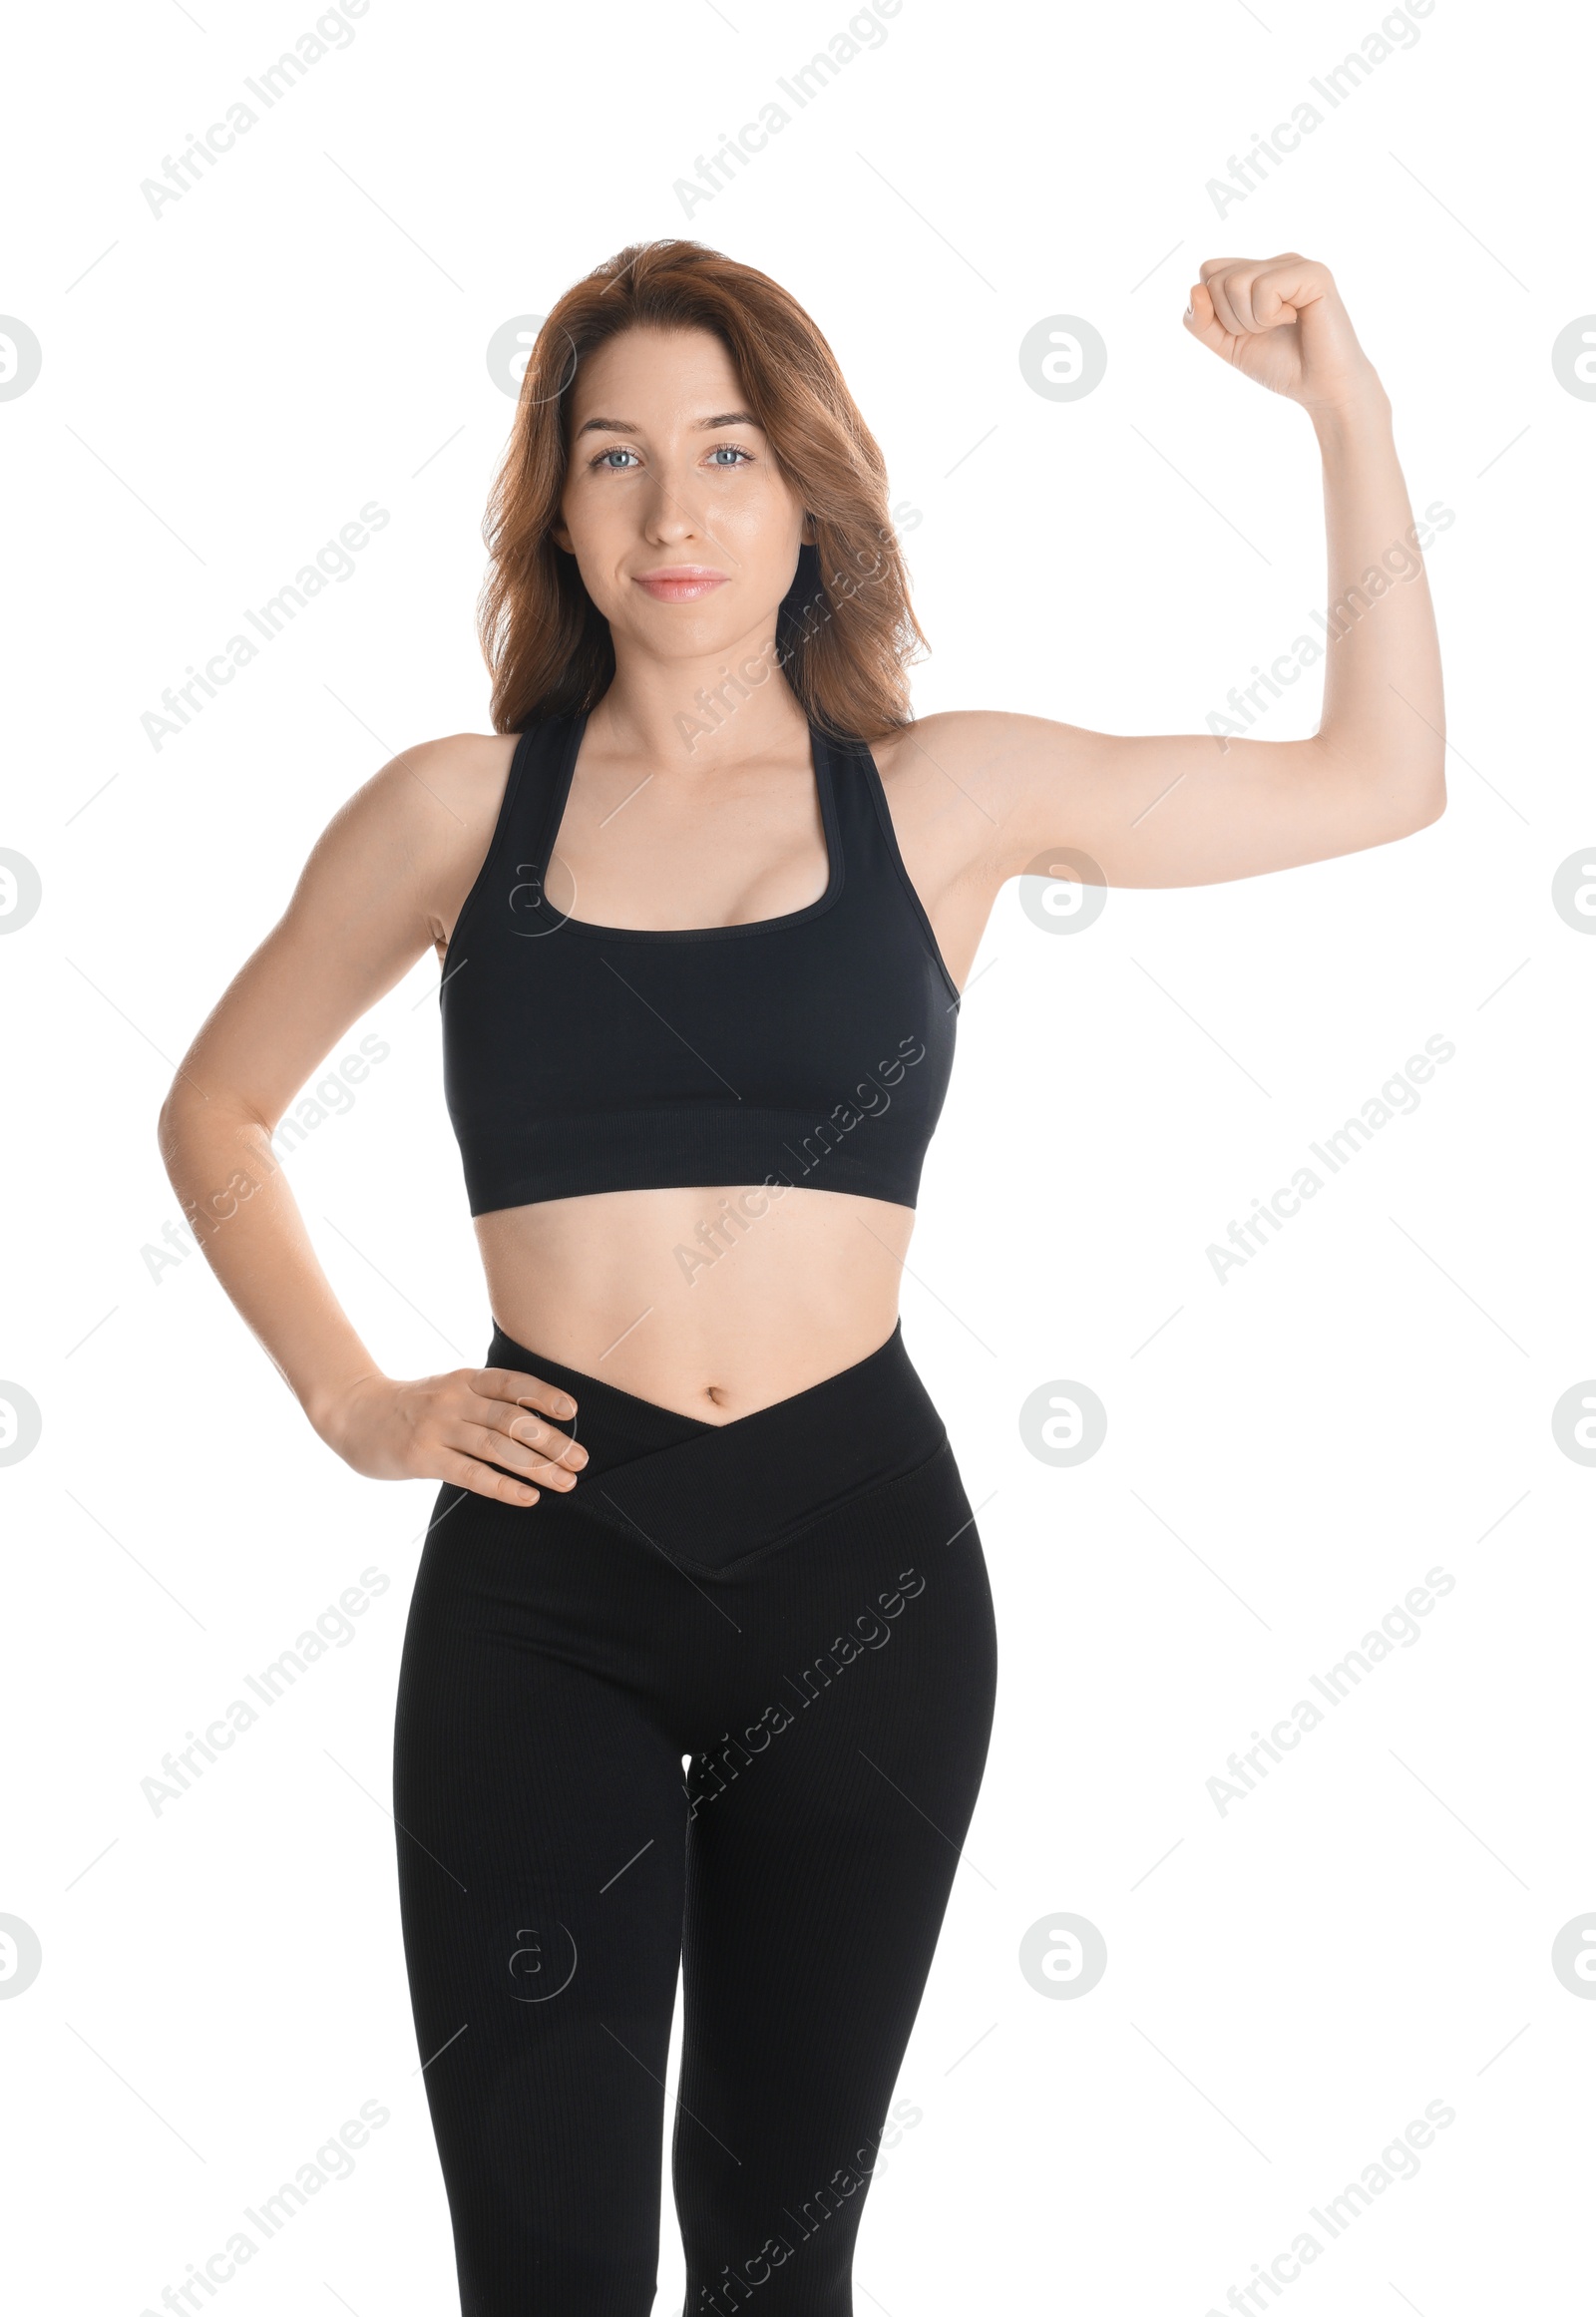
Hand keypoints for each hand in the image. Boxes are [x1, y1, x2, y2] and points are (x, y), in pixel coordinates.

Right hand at [316, 1363, 587, 1505]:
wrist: (354, 1414)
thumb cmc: (411, 1406)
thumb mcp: (448, 1390)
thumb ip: (484, 1400)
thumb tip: (537, 1421)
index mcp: (465, 1379)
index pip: (513, 1383)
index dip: (544, 1396)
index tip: (573, 1412)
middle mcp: (454, 1400)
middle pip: (513, 1420)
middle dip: (552, 1441)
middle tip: (580, 1461)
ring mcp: (438, 1428)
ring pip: (498, 1447)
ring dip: (537, 1466)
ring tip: (565, 1482)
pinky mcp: (423, 1458)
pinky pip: (471, 1474)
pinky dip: (503, 1487)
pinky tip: (527, 1497)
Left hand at [1183, 254, 1382, 414]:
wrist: (1321, 388)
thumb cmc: (1281, 365)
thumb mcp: (1228, 345)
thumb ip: (1202, 321)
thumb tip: (1195, 289)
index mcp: (1257, 272)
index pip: (1209, 272)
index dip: (1214, 310)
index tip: (1243, 330)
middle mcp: (1275, 262)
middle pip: (1217, 278)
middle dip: (1231, 319)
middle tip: (1265, 331)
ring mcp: (1295, 264)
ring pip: (1236, 283)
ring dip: (1251, 320)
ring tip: (1280, 326)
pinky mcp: (1313, 273)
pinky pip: (1264, 289)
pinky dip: (1270, 316)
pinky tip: (1295, 320)